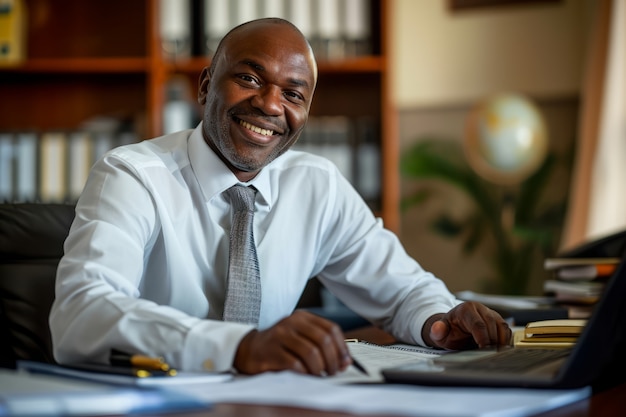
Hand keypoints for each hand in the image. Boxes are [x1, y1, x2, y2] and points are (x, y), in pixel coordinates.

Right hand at [233, 310, 351, 375]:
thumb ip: (323, 345)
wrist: (250, 349)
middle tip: (333, 372)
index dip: (342, 348)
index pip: (331, 329)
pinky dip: (304, 372)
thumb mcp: (302, 337)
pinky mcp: (271, 351)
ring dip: (319, 368)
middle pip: (323, 340)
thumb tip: (345, 361)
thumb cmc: (280, 345)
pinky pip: (295, 364)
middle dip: (332, 360)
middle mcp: (292, 323)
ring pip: (311, 352)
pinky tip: (304, 374)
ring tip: (318, 374)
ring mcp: (280, 336)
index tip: (345, 362)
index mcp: (303, 317)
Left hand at [422, 301, 511, 349]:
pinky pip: (506, 330)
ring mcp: (490, 313)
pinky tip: (499, 350)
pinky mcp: (498, 320)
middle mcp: (480, 309)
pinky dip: (505, 341)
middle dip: (493, 341)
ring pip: (502, 326)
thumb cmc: (449, 331)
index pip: (478, 324)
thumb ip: (437, 331)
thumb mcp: (440, 333)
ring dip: (501, 341)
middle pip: (492, 325)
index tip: (484, 350)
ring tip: (496, 353)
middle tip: (490, 355)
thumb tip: (437, 329)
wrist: (454, 328)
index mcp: (466, 309)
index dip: (483, 338)